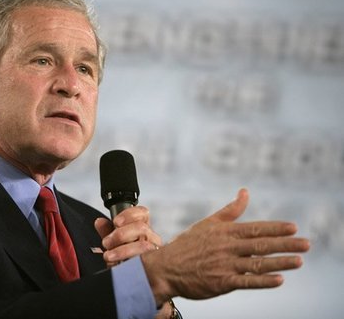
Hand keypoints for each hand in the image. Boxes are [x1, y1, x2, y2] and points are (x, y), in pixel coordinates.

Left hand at [95, 206, 161, 266]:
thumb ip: (107, 231)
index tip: (116, 222)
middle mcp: (151, 238)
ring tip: (109, 256)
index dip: (129, 214)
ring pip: (143, 246)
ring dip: (122, 250)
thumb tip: (99, 222)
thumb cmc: (124, 259)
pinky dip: (128, 262)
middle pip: (141, 228)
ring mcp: (154, 252)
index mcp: (142, 228)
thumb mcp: (113, 243)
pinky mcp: (154, 267)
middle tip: (107, 243)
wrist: (129, 279)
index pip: (142, 213)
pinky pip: (144, 263)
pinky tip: (119, 265)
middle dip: (121, 234)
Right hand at [142, 188, 310, 304]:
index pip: (255, 228)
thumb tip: (245, 192)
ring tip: (299, 261)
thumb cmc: (188, 244)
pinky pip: (246, 282)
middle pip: (261, 245)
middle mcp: (227, 247)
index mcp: (224, 231)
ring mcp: (224, 265)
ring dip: (280, 262)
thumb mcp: (208, 223)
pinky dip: (263, 281)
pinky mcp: (221, 282)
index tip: (294, 227)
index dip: (275, 228)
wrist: (166, 267)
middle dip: (286, 244)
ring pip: (257, 263)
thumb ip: (231, 210)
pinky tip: (279, 280)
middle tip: (306, 244)